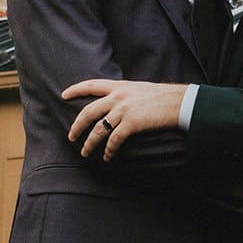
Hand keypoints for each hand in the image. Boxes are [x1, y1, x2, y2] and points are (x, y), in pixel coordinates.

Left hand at [62, 79, 186, 160]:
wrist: (179, 102)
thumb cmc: (163, 97)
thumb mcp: (140, 89)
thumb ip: (126, 95)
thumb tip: (116, 105)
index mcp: (120, 86)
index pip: (91, 85)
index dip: (76, 89)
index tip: (63, 95)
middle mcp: (118, 96)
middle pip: (89, 111)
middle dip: (77, 126)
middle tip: (71, 136)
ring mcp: (124, 110)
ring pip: (98, 129)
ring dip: (90, 143)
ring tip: (85, 152)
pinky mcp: (132, 123)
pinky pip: (114, 140)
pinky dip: (108, 150)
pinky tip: (107, 157)